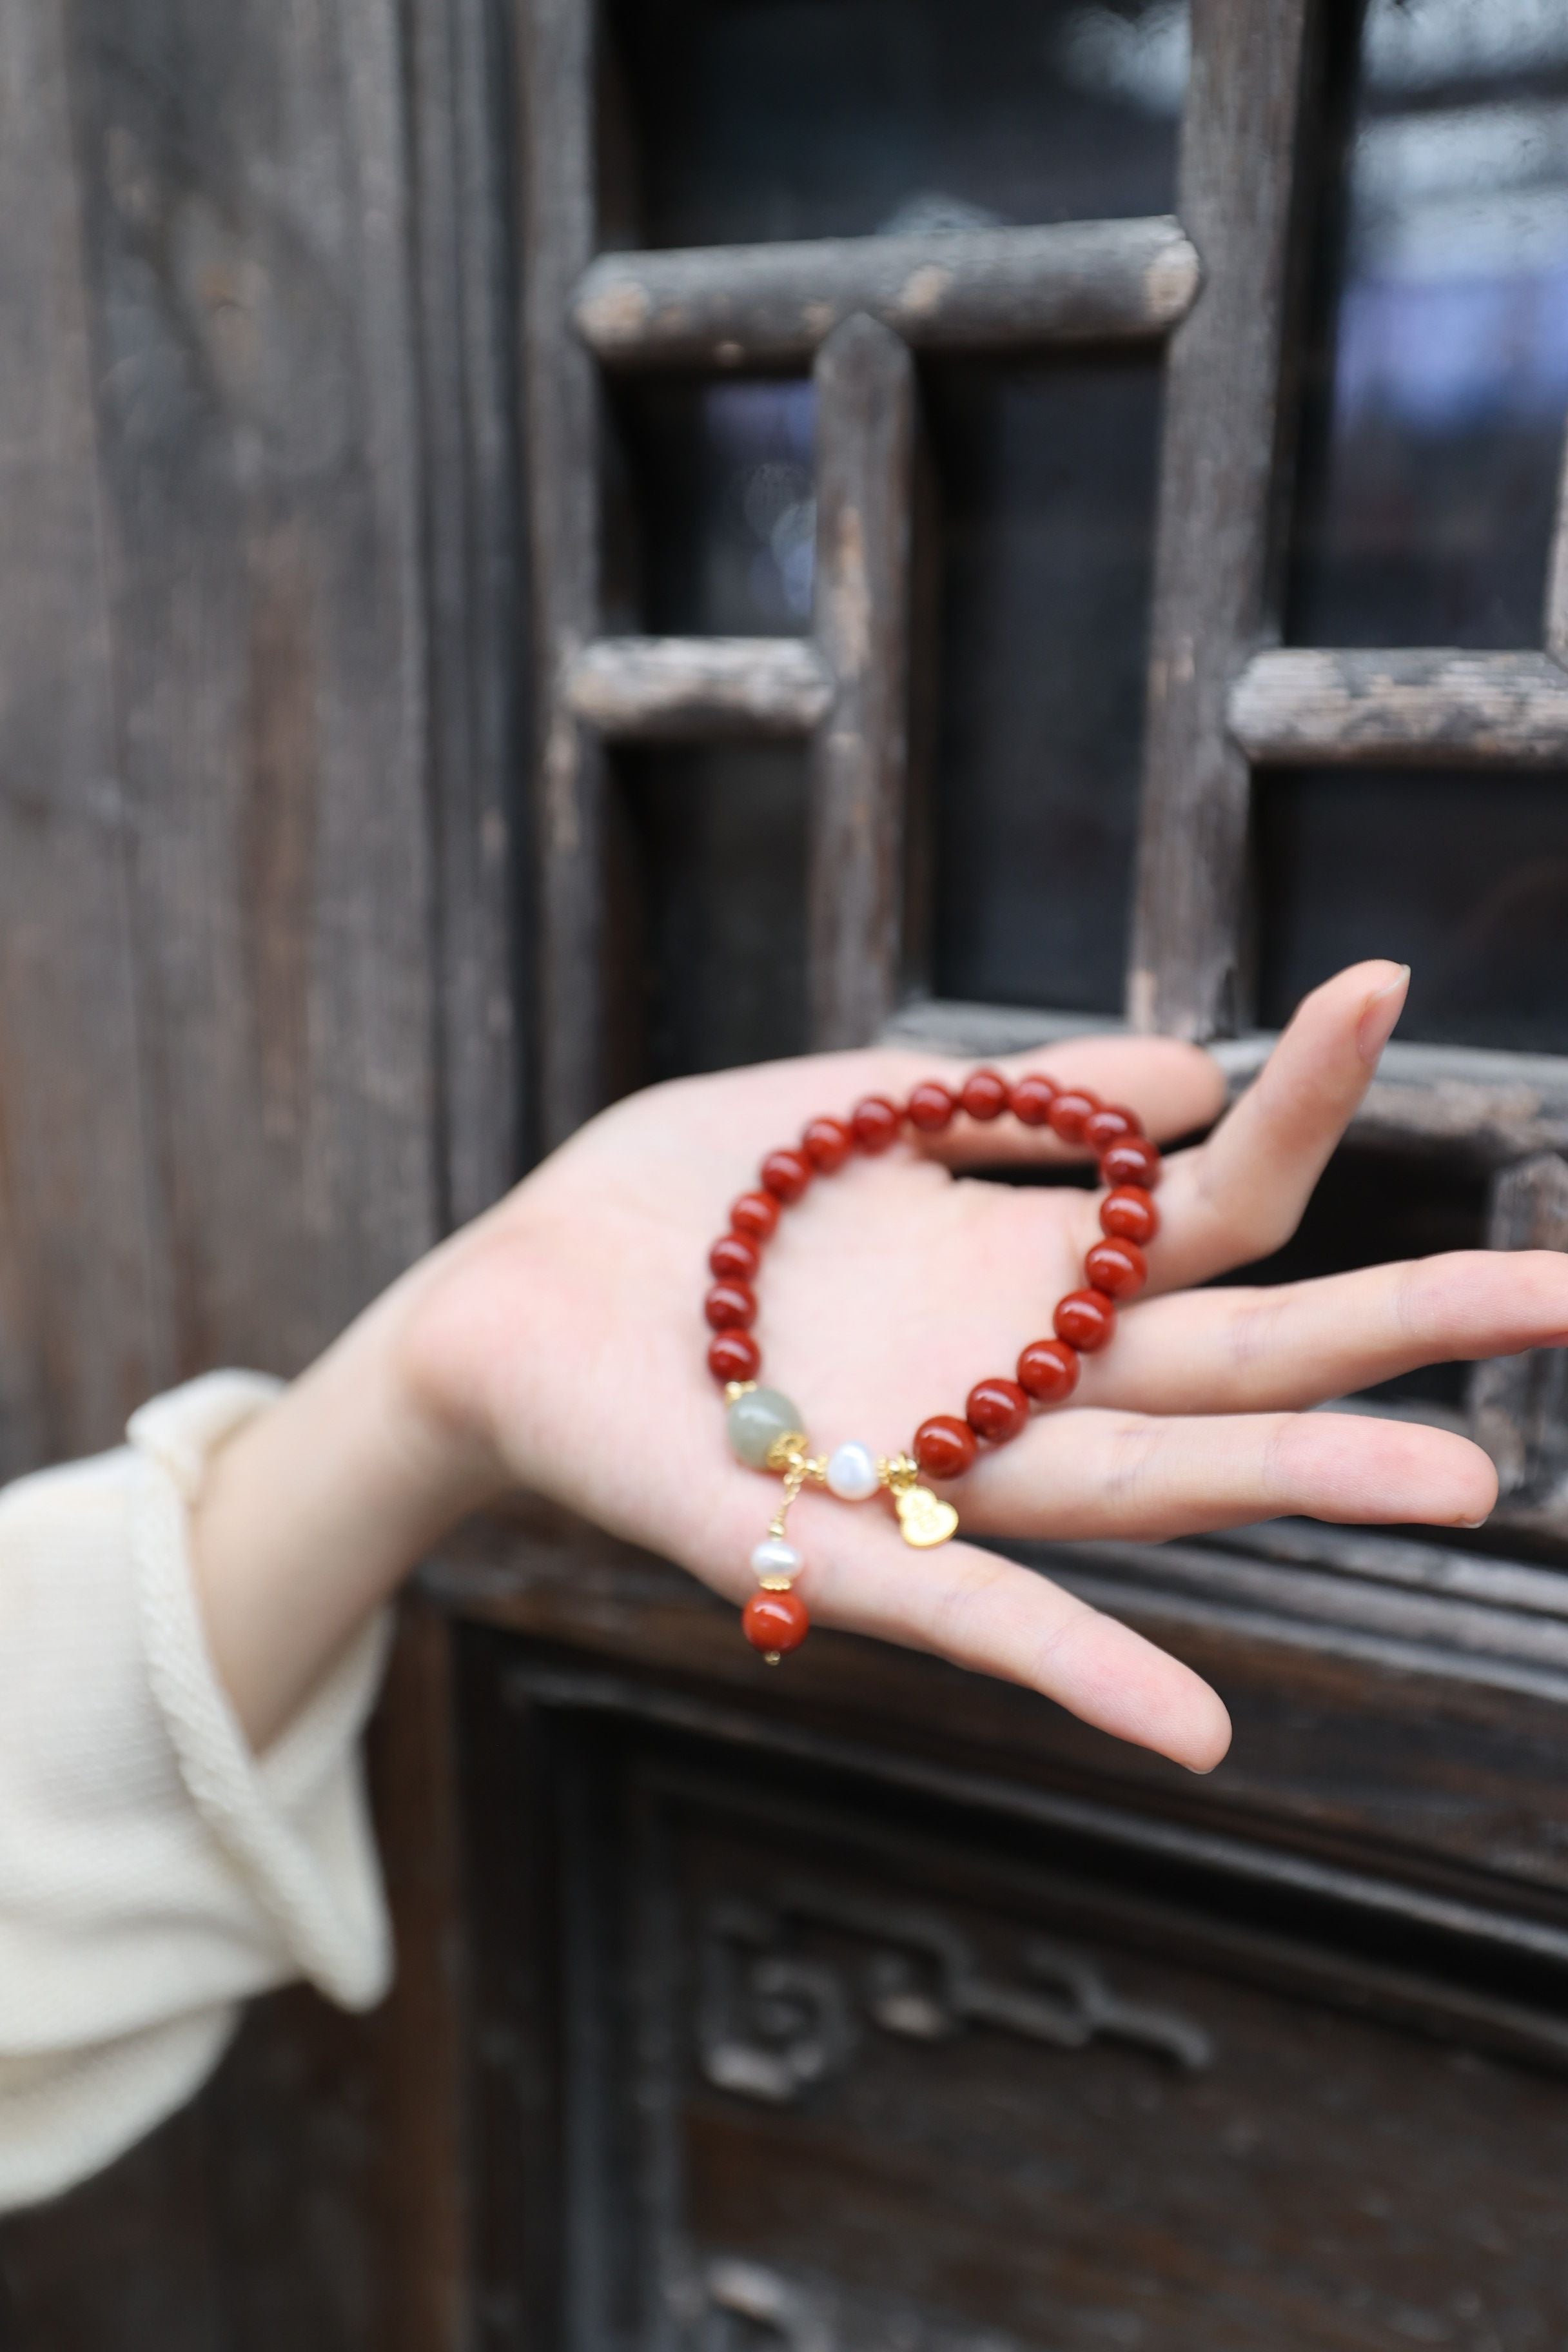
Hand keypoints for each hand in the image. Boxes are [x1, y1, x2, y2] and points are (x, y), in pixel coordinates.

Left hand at [397, 958, 1567, 1773]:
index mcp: (1025, 1276)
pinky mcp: (821, 1542)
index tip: (1382, 987)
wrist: (511, 1296)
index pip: (1209, 1203)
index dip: (1304, 1104)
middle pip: (1237, 1351)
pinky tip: (1192, 1726)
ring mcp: (933, 1470)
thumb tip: (1201, 1063)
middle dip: (1403, 1325)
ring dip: (1298, 1486)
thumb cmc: (687, 1206)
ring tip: (1458, 1485)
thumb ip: (1020, 1102)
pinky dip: (1075, 1674)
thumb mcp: (854, 1110)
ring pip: (1147, 1482)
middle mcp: (1010, 1380)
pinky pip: (968, 1617)